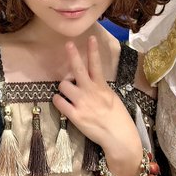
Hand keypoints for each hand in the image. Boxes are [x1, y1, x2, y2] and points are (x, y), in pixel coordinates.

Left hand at [52, 36, 141, 175]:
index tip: (90, 37)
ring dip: (63, 86)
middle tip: (68, 44)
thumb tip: (89, 81)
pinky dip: (57, 100)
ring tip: (68, 92)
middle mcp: (90, 92)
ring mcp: (81, 103)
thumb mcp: (112, 98)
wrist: (118, 137)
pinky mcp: (74, 115)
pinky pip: (58, 101)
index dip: (93, 50)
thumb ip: (100, 88)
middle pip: (78, 69)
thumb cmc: (117, 118)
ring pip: (63, 85)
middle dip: (72, 55)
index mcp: (101, 87)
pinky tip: (60, 101)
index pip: (96, 64)